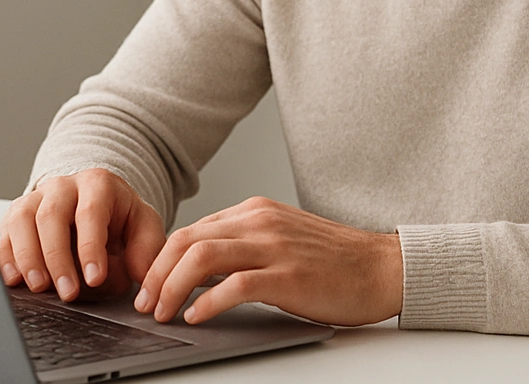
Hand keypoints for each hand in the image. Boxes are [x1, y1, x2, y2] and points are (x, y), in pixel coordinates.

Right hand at [0, 169, 164, 302]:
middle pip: (51, 216)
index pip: (91, 212)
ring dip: (28, 257)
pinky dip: (5, 258)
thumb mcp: (144, 228)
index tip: (95, 277)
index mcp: (98, 184)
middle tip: (67, 291)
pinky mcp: (15, 217)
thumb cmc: (119, 219)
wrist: (96, 206)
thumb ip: (147, 250)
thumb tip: (142, 276)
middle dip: (58, 257)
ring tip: (40, 287)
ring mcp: (36, 199)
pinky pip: (3, 235)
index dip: (91, 247)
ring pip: (21, 220)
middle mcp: (63, 187)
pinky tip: (14, 279)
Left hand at [133, 196, 402, 326]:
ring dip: (172, 287)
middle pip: (187, 239)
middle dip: (156, 274)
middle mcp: (260, 222)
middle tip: (146, 303)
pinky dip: (206, 302)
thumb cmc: (335, 261)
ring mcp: (274, 246)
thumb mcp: (282, 240)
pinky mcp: (288, 275)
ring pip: (202, 257)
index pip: (192, 229)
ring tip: (163, 313)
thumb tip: (199, 270)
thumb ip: (244, 245)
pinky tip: (197, 317)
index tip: (149, 286)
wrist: (383, 267)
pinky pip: (234, 285)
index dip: (161, 259)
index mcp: (256, 211)